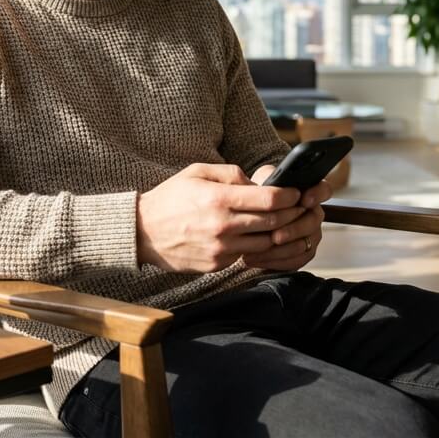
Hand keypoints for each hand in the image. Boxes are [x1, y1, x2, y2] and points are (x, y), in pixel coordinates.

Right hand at [136, 163, 303, 272]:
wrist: (142, 232)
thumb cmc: (170, 198)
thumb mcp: (197, 172)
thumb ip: (231, 173)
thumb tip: (258, 183)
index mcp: (219, 199)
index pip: (270, 200)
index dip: (289, 195)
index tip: (296, 192)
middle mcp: (223, 226)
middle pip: (273, 222)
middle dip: (290, 214)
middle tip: (296, 207)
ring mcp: (220, 249)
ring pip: (265, 243)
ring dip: (275, 232)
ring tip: (277, 222)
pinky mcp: (217, 264)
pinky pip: (246, 254)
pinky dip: (253, 245)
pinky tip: (251, 235)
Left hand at [241, 166, 331, 270]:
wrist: (247, 225)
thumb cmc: (256, 201)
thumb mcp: (259, 185)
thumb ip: (265, 181)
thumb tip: (260, 183)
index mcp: (306, 193)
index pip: (323, 189)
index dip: (318, 194)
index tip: (304, 200)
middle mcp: (312, 213)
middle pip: (314, 220)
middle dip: (294, 229)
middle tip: (275, 236)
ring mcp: (311, 234)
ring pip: (305, 243)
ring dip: (283, 248)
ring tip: (262, 248)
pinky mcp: (303, 252)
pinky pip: (297, 259)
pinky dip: (277, 261)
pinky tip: (259, 258)